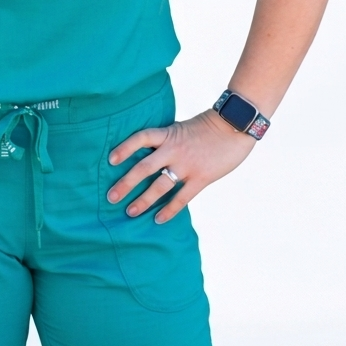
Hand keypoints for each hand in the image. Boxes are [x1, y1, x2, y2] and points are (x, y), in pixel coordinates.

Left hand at [106, 108, 257, 223]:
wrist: (235, 126)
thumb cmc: (208, 126)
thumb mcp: (182, 128)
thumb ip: (168, 141)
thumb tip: (151, 154)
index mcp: (168, 134)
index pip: (141, 138)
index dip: (125, 148)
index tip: (110, 160)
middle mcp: (174, 149)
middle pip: (144, 167)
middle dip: (126, 183)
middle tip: (111, 197)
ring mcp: (187, 165)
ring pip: (159, 186)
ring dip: (143, 200)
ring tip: (130, 211)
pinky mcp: (201, 178)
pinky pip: (181, 198)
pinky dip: (169, 210)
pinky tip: (158, 219)